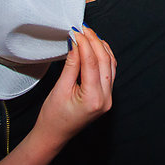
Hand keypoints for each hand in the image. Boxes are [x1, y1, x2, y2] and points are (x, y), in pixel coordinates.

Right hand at [36, 25, 115, 143]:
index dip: (84, 43)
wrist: (54, 135)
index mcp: (93, 98)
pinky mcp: (106, 96)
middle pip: (105, 61)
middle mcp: (106, 98)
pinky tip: (95, 47)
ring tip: (88, 34)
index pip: (92, 62)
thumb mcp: (60, 89)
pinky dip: (104, 57)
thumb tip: (76, 43)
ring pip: (111, 65)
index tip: (75, 31)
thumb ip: (71, 65)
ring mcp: (108, 98)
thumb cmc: (53, 117)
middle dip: (94, 41)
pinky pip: (110, 71)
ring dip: (101, 47)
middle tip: (82, 28)